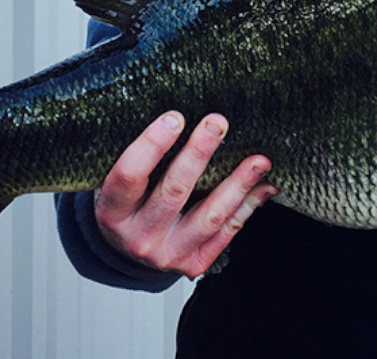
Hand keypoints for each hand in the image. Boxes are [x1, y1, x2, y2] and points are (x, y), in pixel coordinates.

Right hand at [93, 111, 278, 277]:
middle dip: (198, 154)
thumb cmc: (128, 202)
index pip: (129, 175)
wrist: (130, 249)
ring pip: (209, 216)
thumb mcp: (120, 181)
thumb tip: (179, 113)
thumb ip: (140, 155)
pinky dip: (248, 206)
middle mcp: (139, 237)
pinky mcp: (194, 263)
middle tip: (218, 123)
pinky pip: (226, 232)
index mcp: (112, 212)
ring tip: (259, 160)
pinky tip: (264, 185)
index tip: (175, 117)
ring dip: (238, 184)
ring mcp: (168, 254)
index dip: (152, 145)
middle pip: (173, 192)